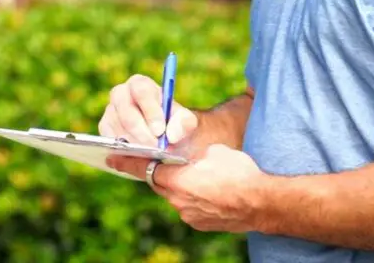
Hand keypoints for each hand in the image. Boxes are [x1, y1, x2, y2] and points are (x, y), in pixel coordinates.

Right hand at [98, 74, 198, 146]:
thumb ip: (184, 123)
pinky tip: (138, 156)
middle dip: (141, 132)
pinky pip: (110, 139)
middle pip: (126, 110)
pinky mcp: (104, 127)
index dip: (150, 110)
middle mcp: (121, 93)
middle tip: (155, 148)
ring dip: (135, 143)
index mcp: (141, 85)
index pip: (142, 90)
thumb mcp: (186, 122)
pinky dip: (124, 149)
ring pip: (118, 127)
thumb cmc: (173, 125)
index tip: (160, 131)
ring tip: (150, 155)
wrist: (163, 139)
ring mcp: (110, 110)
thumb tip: (172, 134)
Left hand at [112, 144, 265, 232]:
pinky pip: (186, 206)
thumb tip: (181, 154)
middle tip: (151, 160)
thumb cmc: (239, 172)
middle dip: (155, 171)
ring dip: (176, 184)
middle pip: (157, 183)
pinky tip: (203, 189)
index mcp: (179, 180)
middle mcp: (179, 201)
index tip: (111, 158)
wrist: (262, 202)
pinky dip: (188, 196)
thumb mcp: (213, 151)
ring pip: (172, 195)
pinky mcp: (198, 223)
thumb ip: (190, 153)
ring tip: (189, 174)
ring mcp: (188, 215)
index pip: (145, 169)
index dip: (127, 162)